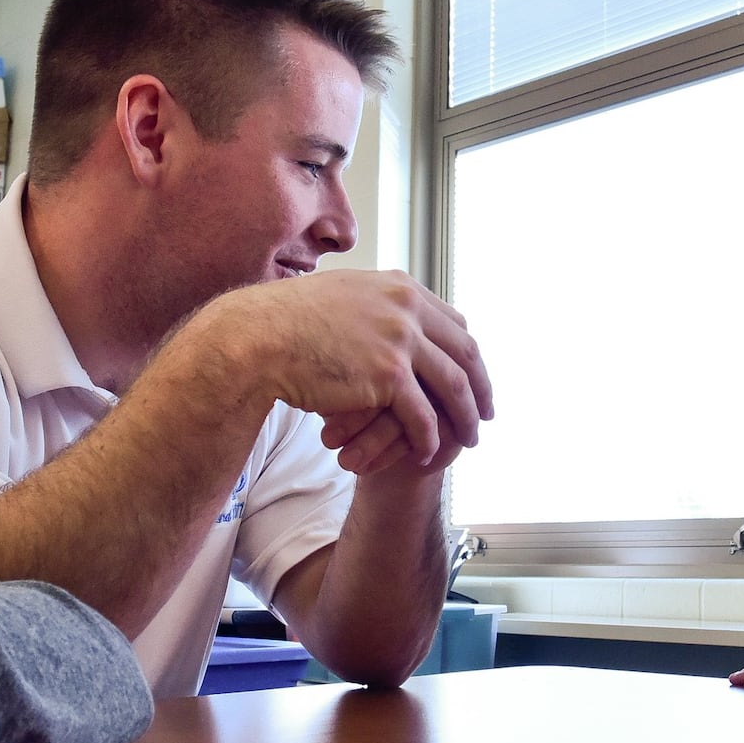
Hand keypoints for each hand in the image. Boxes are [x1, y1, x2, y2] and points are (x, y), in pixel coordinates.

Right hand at [212, 270, 492, 466]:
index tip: (475, 376)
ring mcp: (400, 339)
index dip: (468, 354)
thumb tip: (388, 318)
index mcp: (399, 288)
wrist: (257, 338)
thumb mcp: (341, 299)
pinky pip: (422, 415)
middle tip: (486, 413)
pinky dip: (428, 438)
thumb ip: (373, 307)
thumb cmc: (286, 324)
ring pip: (452, 386)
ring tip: (468, 440)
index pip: (454, 323)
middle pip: (464, 352)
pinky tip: (428, 454)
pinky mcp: (388, 375)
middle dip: (480, 387)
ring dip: (465, 417)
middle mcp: (407, 308)